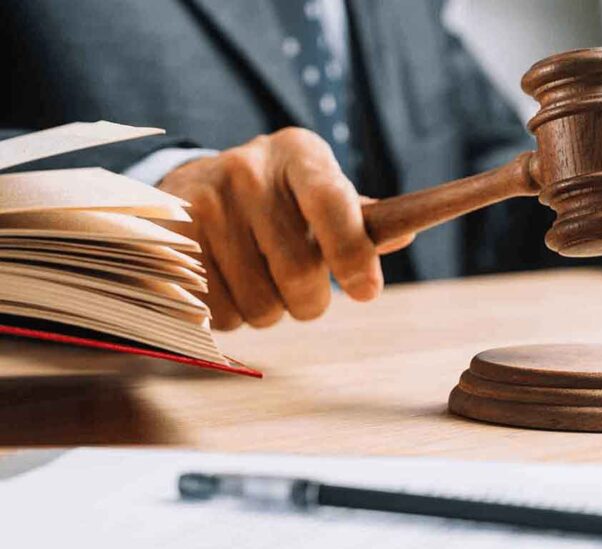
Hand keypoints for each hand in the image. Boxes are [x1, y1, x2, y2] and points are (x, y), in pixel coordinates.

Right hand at [158, 129, 414, 329]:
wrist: (193, 188)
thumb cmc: (278, 200)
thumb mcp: (318, 192)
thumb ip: (359, 219)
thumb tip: (404, 233)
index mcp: (299, 155)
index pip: (332, 203)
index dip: (353, 255)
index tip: (366, 292)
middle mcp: (248, 169)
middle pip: (299, 273)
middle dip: (311, 302)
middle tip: (305, 295)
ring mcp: (205, 203)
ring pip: (259, 305)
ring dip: (271, 313)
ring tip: (261, 284)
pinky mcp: (173, 241)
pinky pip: (221, 314)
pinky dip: (234, 317)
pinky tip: (229, 287)